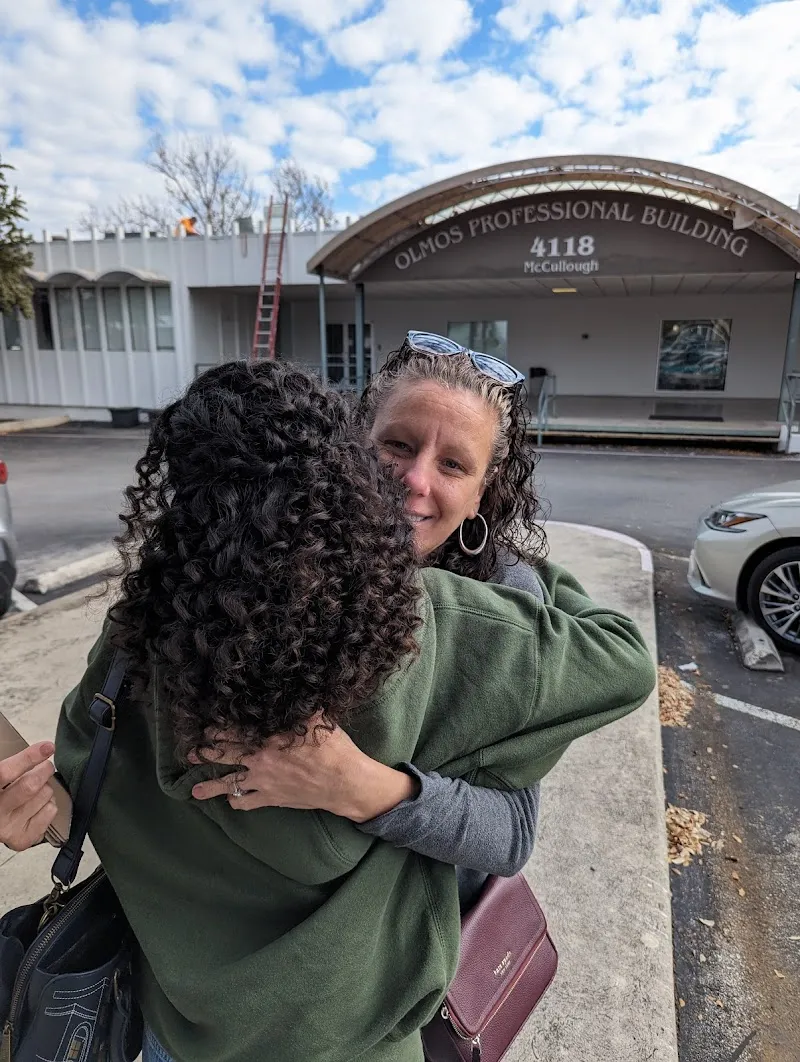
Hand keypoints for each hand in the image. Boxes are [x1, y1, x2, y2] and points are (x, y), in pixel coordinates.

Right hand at [0, 743, 58, 851]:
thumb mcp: (1, 781)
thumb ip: (12, 767)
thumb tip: (41, 748)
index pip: (5, 772)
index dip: (29, 757)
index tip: (46, 747)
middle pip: (31, 785)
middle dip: (44, 770)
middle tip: (46, 766)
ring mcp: (8, 828)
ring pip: (44, 796)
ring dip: (46, 788)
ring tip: (36, 789)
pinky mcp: (21, 839)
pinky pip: (50, 812)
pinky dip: (49, 804)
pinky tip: (37, 805)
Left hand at [190, 721, 417, 822]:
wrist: (343, 781)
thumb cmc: (332, 747)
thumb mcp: (315, 718)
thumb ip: (296, 707)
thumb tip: (288, 688)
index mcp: (268, 736)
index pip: (235, 730)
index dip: (218, 728)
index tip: (205, 725)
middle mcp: (259, 758)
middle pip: (225, 754)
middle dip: (205, 752)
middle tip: (191, 753)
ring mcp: (262, 780)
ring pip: (229, 783)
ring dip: (209, 786)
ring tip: (194, 791)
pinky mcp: (270, 798)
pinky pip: (246, 802)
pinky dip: (235, 801)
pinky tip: (229, 801)